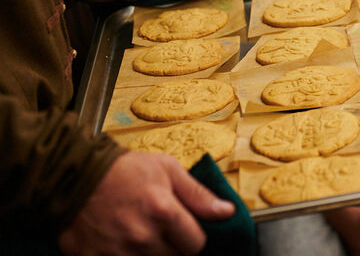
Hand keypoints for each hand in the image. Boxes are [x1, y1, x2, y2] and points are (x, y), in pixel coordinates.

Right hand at [58, 151, 234, 255]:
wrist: (75, 174)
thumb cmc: (125, 169)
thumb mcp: (168, 169)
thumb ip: (199, 194)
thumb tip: (227, 212)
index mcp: (163, 211)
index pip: (196, 246)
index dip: (194, 238)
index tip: (187, 230)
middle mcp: (142, 236)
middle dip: (174, 247)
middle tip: (162, 230)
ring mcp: (117, 252)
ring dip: (150, 254)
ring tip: (141, 234)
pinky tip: (122, 243)